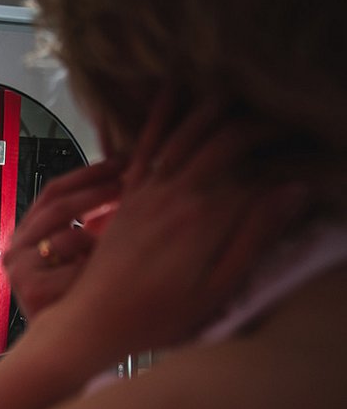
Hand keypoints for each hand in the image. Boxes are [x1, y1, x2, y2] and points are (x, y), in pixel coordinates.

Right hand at [3, 158, 123, 318]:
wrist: (62, 349)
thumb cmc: (75, 300)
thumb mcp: (79, 255)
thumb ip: (89, 223)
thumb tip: (124, 184)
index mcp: (26, 235)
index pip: (53, 192)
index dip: (88, 174)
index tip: (120, 162)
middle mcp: (17, 250)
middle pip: (57, 207)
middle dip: (98, 191)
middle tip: (130, 183)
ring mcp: (22, 272)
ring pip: (68, 236)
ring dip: (101, 235)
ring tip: (127, 232)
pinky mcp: (34, 292)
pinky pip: (76, 269)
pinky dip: (97, 268)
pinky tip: (113, 269)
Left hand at [61, 94, 307, 353]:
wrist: (93, 320)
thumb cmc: (157, 316)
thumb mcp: (217, 289)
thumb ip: (254, 237)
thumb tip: (293, 189)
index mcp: (206, 216)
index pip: (261, 168)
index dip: (292, 154)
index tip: (316, 148)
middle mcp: (177, 193)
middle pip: (227, 139)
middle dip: (263, 124)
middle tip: (292, 121)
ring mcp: (148, 190)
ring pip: (188, 132)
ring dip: (218, 107)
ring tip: (246, 87)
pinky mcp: (129, 195)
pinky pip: (146, 145)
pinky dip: (160, 115)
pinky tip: (172, 89)